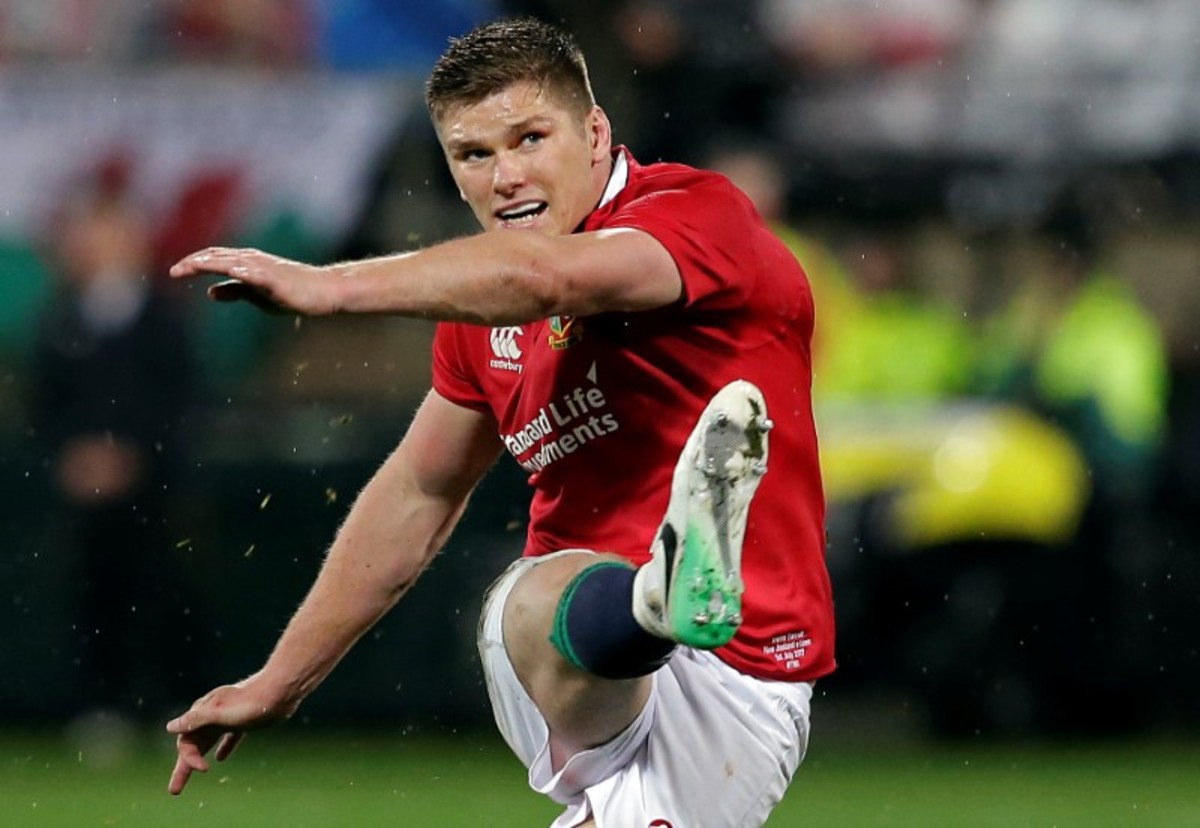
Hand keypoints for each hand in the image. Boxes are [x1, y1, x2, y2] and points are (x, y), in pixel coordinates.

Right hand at [165, 673, 297, 794]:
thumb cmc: (251, 701)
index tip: (204, 769)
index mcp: (204, 711)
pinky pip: (229, 736)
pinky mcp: (243, 721)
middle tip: (174, 791)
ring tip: (198, 771)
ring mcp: (228, 718)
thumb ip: (196, 720)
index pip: (187, 740)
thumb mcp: (221, 713)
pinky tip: (222, 758)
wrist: (281, 691)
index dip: (190, 758)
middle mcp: (212, 714)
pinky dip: (224, 747)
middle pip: (194, 744)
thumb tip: (170, 727)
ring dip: (200, 757)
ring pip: (209, 741)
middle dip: (184, 766)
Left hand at [169, 247, 339, 315]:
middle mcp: (252, 260)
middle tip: (173, 272)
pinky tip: (232, 272)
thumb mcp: (257, 294)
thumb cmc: (292, 292)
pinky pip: (258, 274)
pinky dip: (244, 271)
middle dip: (194, 263)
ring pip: (233, 262)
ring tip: (192, 266)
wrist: (323, 291)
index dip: (193, 263)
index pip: (214, 258)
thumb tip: (210, 292)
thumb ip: (235, 291)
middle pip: (217, 257)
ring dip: (212, 263)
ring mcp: (265, 269)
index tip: (174, 272)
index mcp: (246, 263)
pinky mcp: (278, 280)